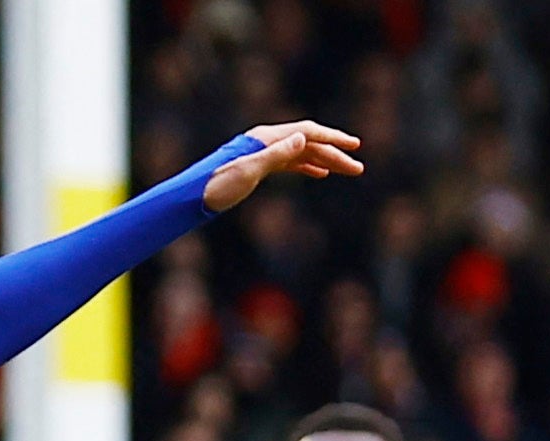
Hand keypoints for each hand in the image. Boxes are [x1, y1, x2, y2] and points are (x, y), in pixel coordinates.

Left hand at [203, 121, 364, 211]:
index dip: (333, 139)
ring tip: (346, 170)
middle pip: (308, 142)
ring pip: (301, 153)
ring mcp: (262, 153)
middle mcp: (266, 141)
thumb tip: (304, 137)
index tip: (354, 147)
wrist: (191, 198)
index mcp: (266, 138)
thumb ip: (277, 154)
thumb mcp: (248, 170)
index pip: (307, 132)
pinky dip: (307, 166)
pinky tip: (320, 173)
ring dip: (324, 160)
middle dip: (334, 154)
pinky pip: (289, 162)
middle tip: (358, 168)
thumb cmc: (216, 186)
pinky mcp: (258, 166)